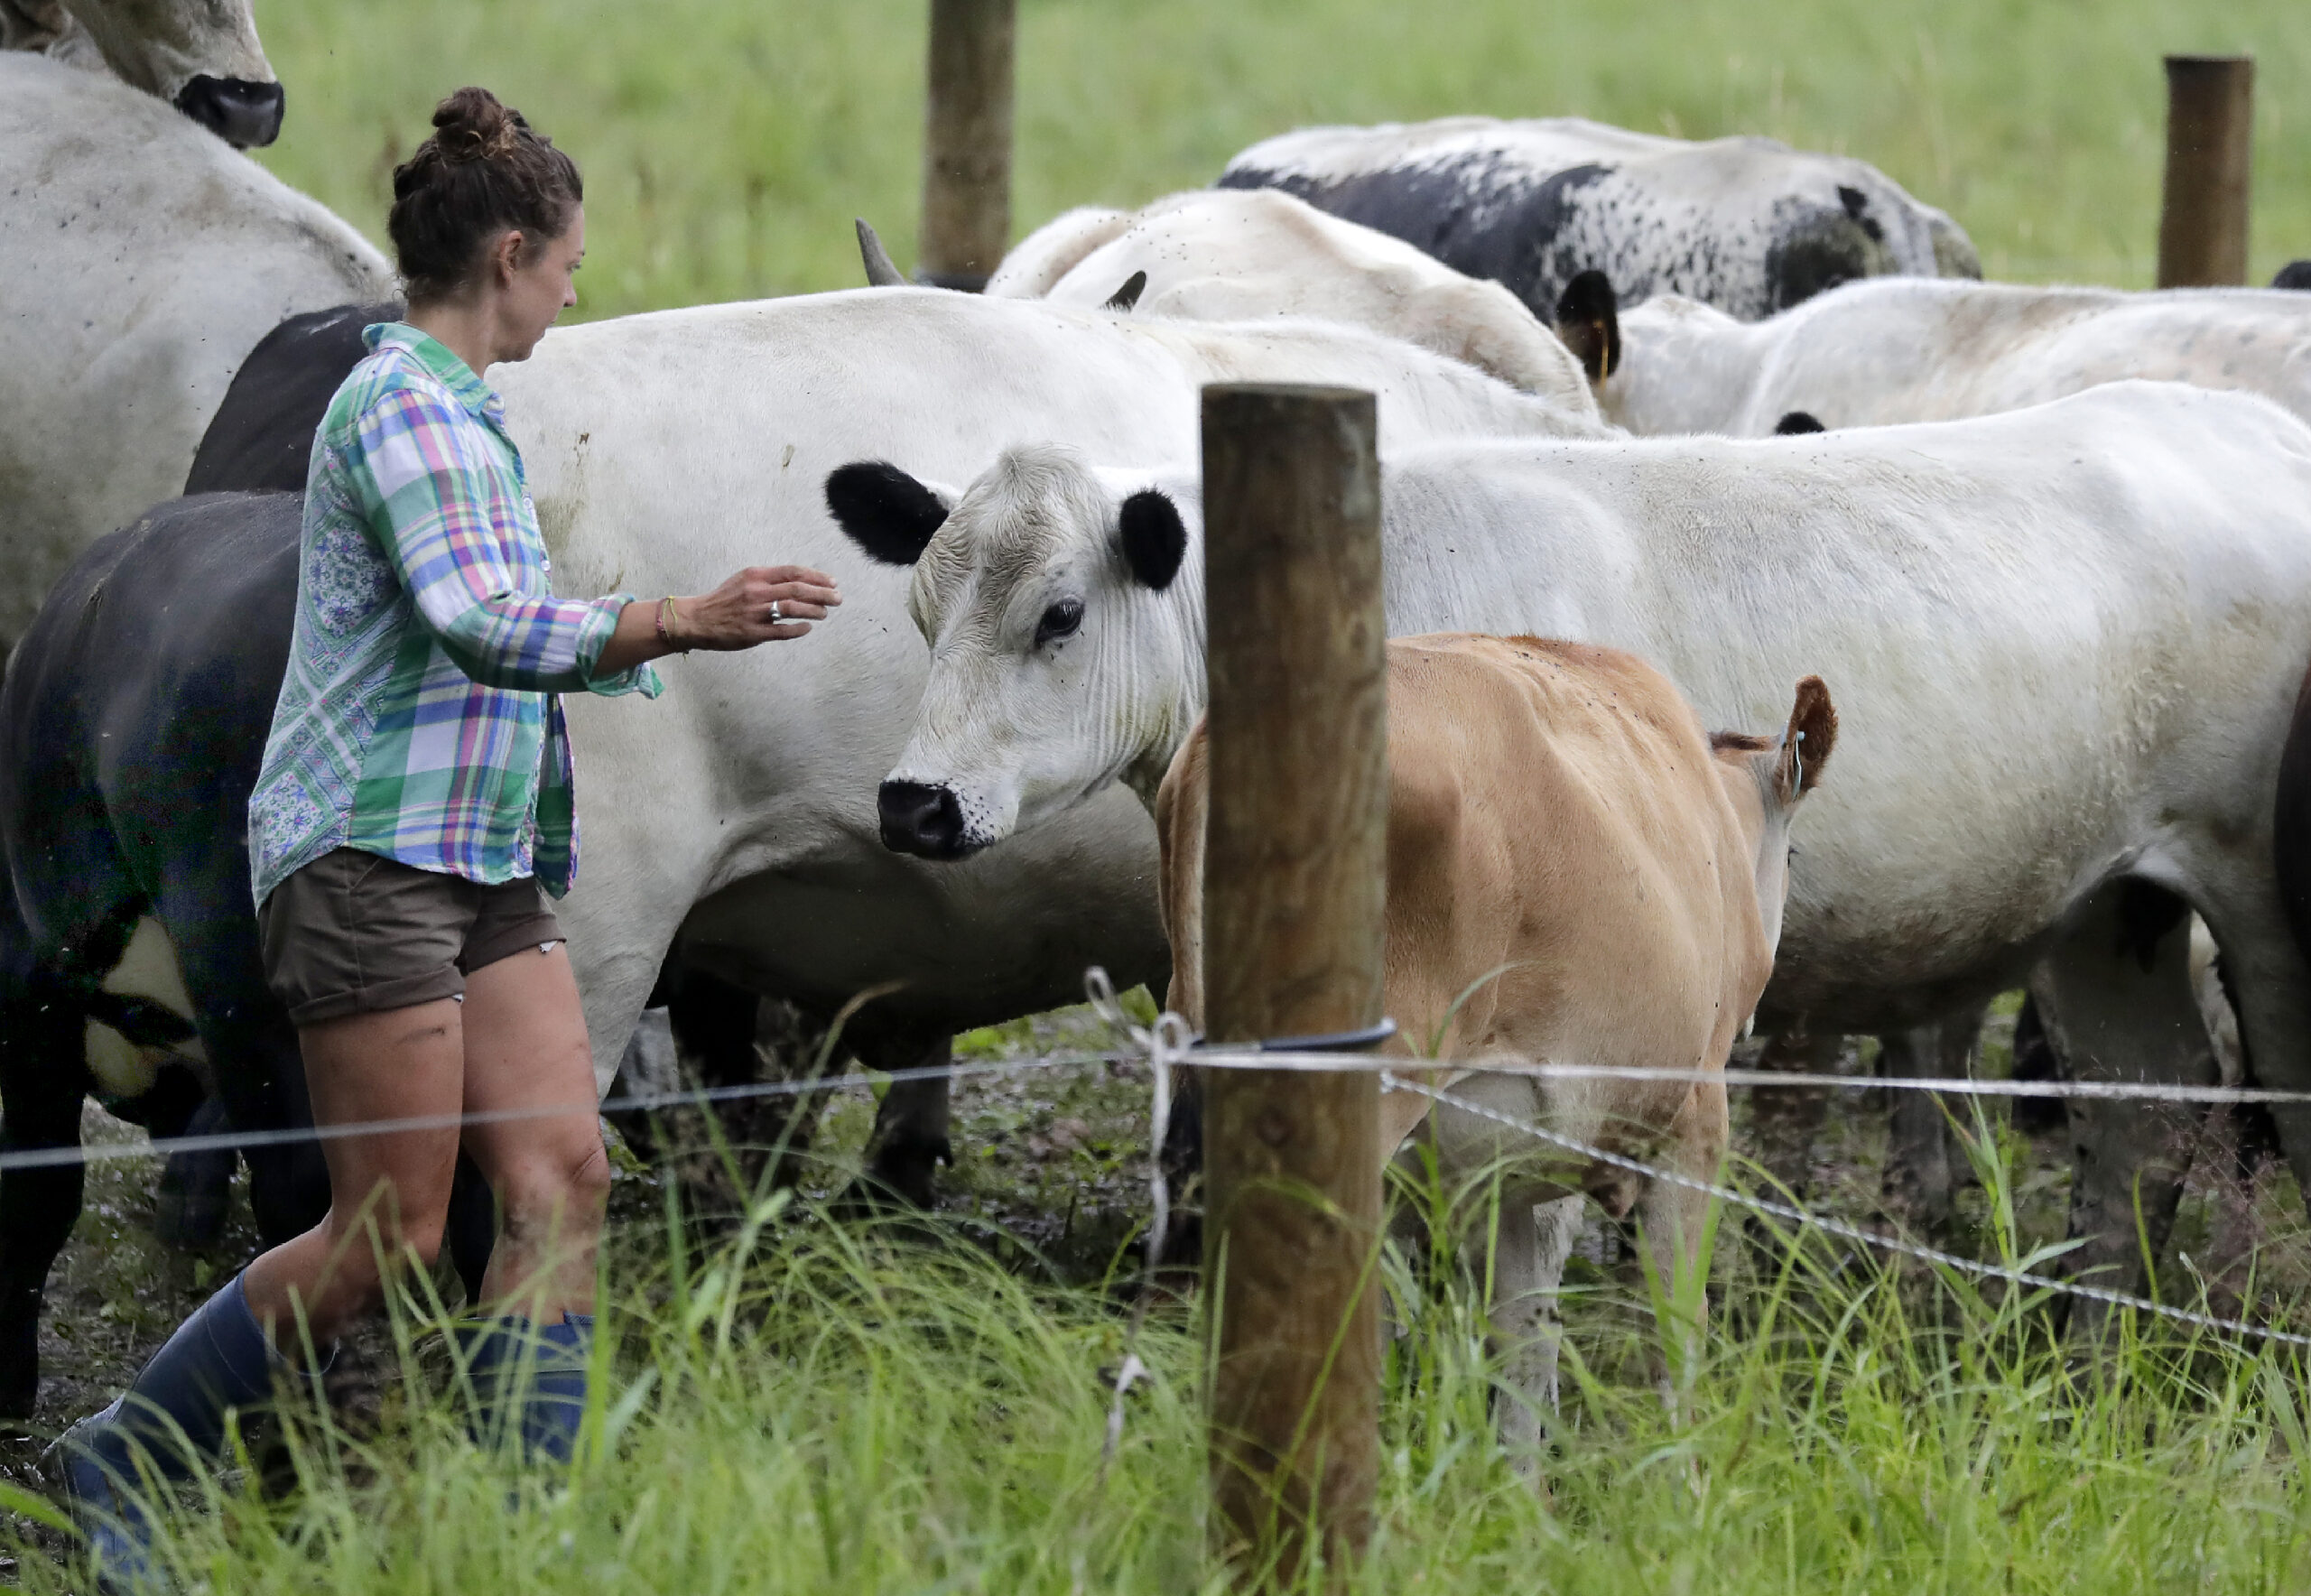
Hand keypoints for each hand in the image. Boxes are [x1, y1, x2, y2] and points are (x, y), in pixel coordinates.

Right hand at [678, 565, 841, 649]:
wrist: (697, 619)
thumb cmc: (724, 599)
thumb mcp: (744, 580)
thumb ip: (769, 580)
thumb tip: (799, 581)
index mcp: (756, 576)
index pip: (793, 572)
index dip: (816, 576)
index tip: (832, 582)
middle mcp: (757, 591)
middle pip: (798, 589)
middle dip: (823, 593)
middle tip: (838, 598)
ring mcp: (755, 613)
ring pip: (792, 608)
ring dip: (814, 611)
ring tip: (825, 613)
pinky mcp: (753, 632)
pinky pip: (781, 631)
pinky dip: (798, 629)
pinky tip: (808, 628)